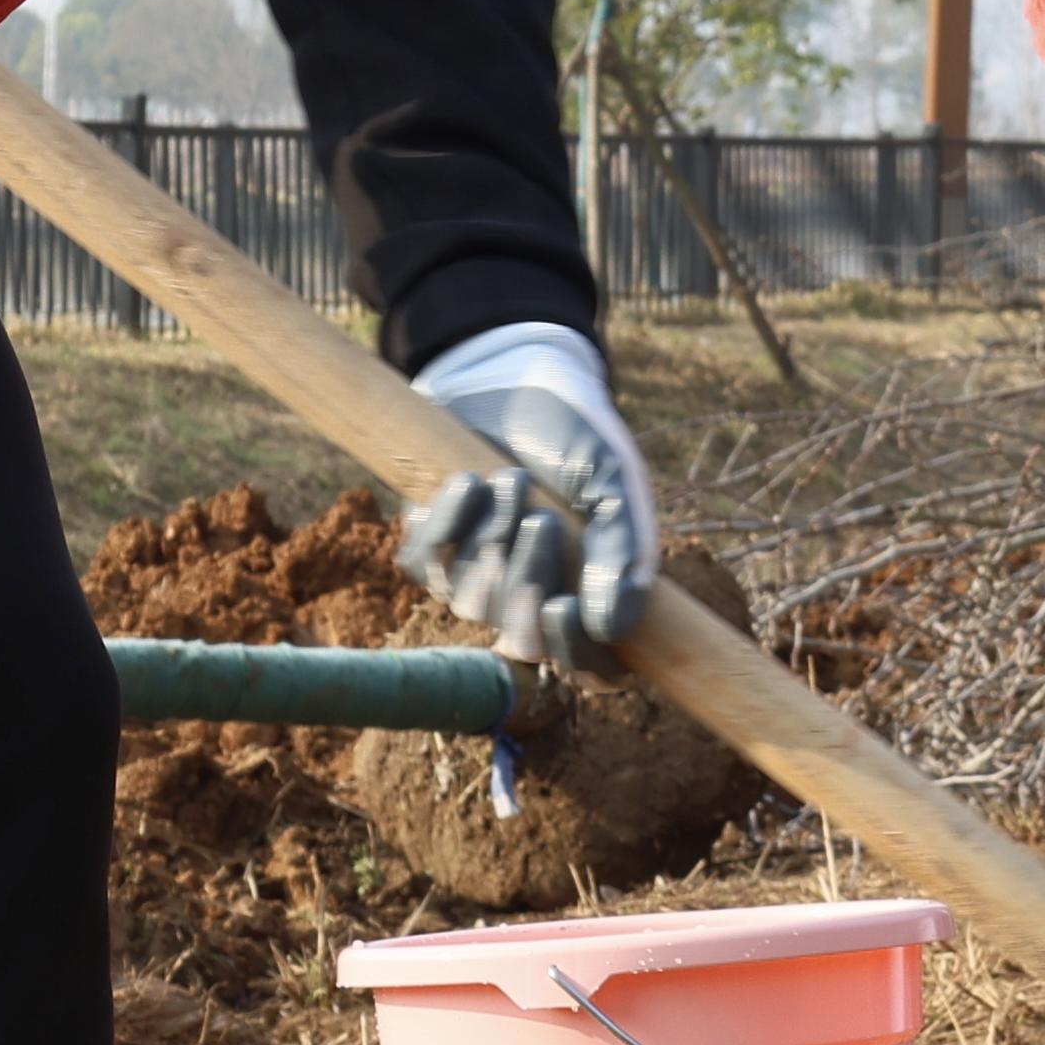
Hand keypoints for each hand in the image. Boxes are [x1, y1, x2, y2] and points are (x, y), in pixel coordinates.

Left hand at [396, 322, 652, 667]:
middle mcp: (536, 599)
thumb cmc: (575, 433)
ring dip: (488, 540)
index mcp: (595, 594)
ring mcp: (479, 579)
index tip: (564, 606)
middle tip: (537, 520)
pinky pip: (422, 566)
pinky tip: (466, 481)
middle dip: (523, 584)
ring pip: (470, 603)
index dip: (575, 655)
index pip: (593, 670)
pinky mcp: (433, 550)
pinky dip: (445, 523)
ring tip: (507, 479)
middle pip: (523, 643)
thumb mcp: (611, 480)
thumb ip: (622, 549)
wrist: (514, 373)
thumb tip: (612, 625)